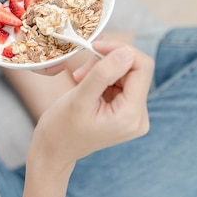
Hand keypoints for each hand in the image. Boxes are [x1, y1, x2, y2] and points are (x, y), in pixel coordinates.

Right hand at [29, 40, 153, 167]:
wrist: (54, 151)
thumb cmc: (61, 128)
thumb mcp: (79, 98)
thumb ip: (104, 73)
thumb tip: (127, 52)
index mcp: (131, 115)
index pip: (142, 68)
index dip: (120, 50)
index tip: (96, 46)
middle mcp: (140, 116)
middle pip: (135, 69)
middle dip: (108, 62)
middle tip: (82, 71)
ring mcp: (134, 114)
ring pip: (127, 73)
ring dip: (103, 69)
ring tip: (81, 80)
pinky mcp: (127, 111)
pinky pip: (121, 81)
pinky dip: (104, 77)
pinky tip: (87, 85)